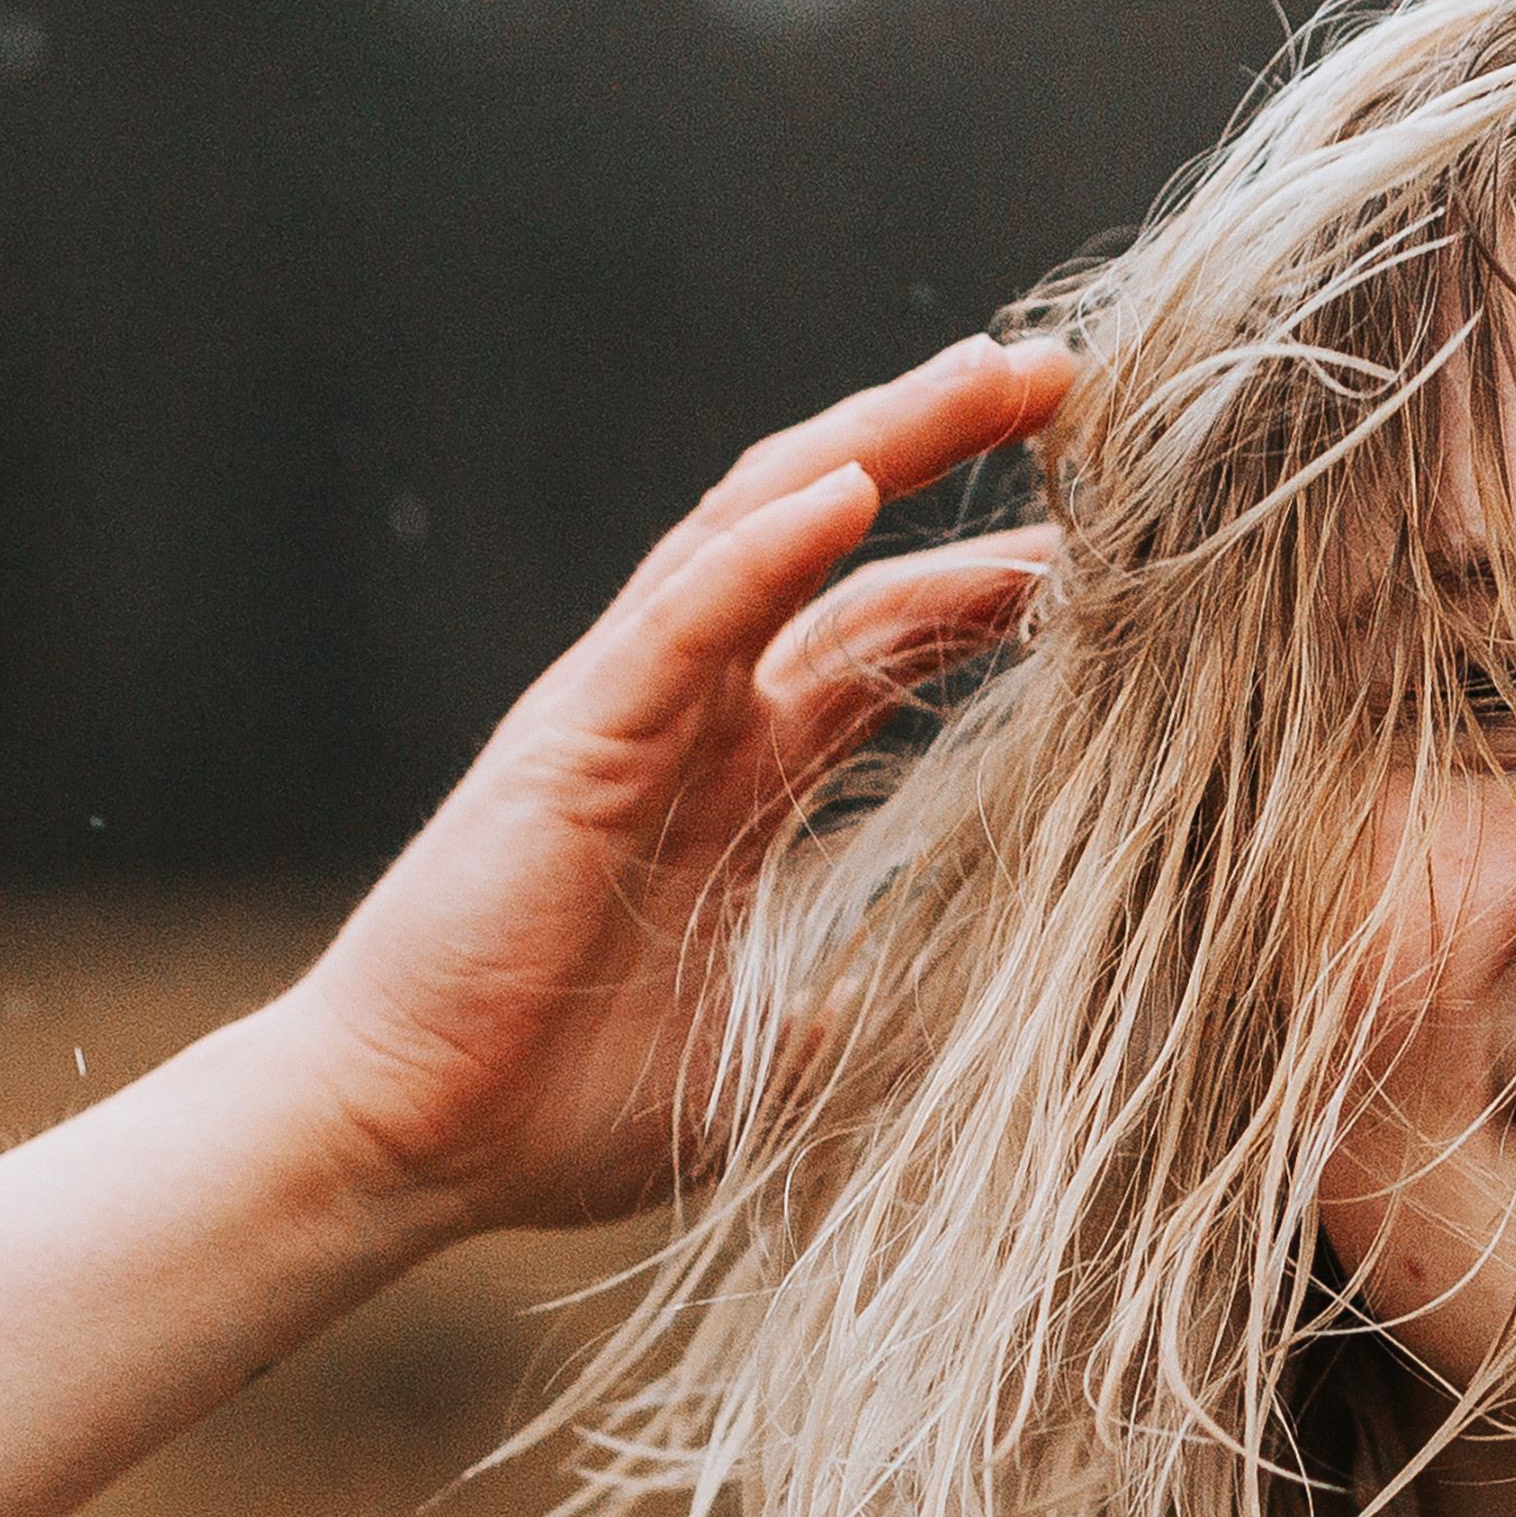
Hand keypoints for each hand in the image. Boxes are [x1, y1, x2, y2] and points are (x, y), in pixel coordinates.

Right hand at [286, 335, 1068, 1235]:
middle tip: (1070, 381)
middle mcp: (687, 713)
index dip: (979, 584)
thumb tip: (908, 1017)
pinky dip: (768, 544)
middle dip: (943, 446)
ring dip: (879, 441)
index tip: (1098, 550)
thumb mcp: (761, 1058)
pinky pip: (684, 614)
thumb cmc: (560, 1106)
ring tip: (994, 373)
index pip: (875, 637)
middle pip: (833, 538)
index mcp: (735, 774)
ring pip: (763, 525)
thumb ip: (837, 1010)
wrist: (417, 1143)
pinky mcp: (574, 736)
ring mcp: (627, 709)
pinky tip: (857, 487)